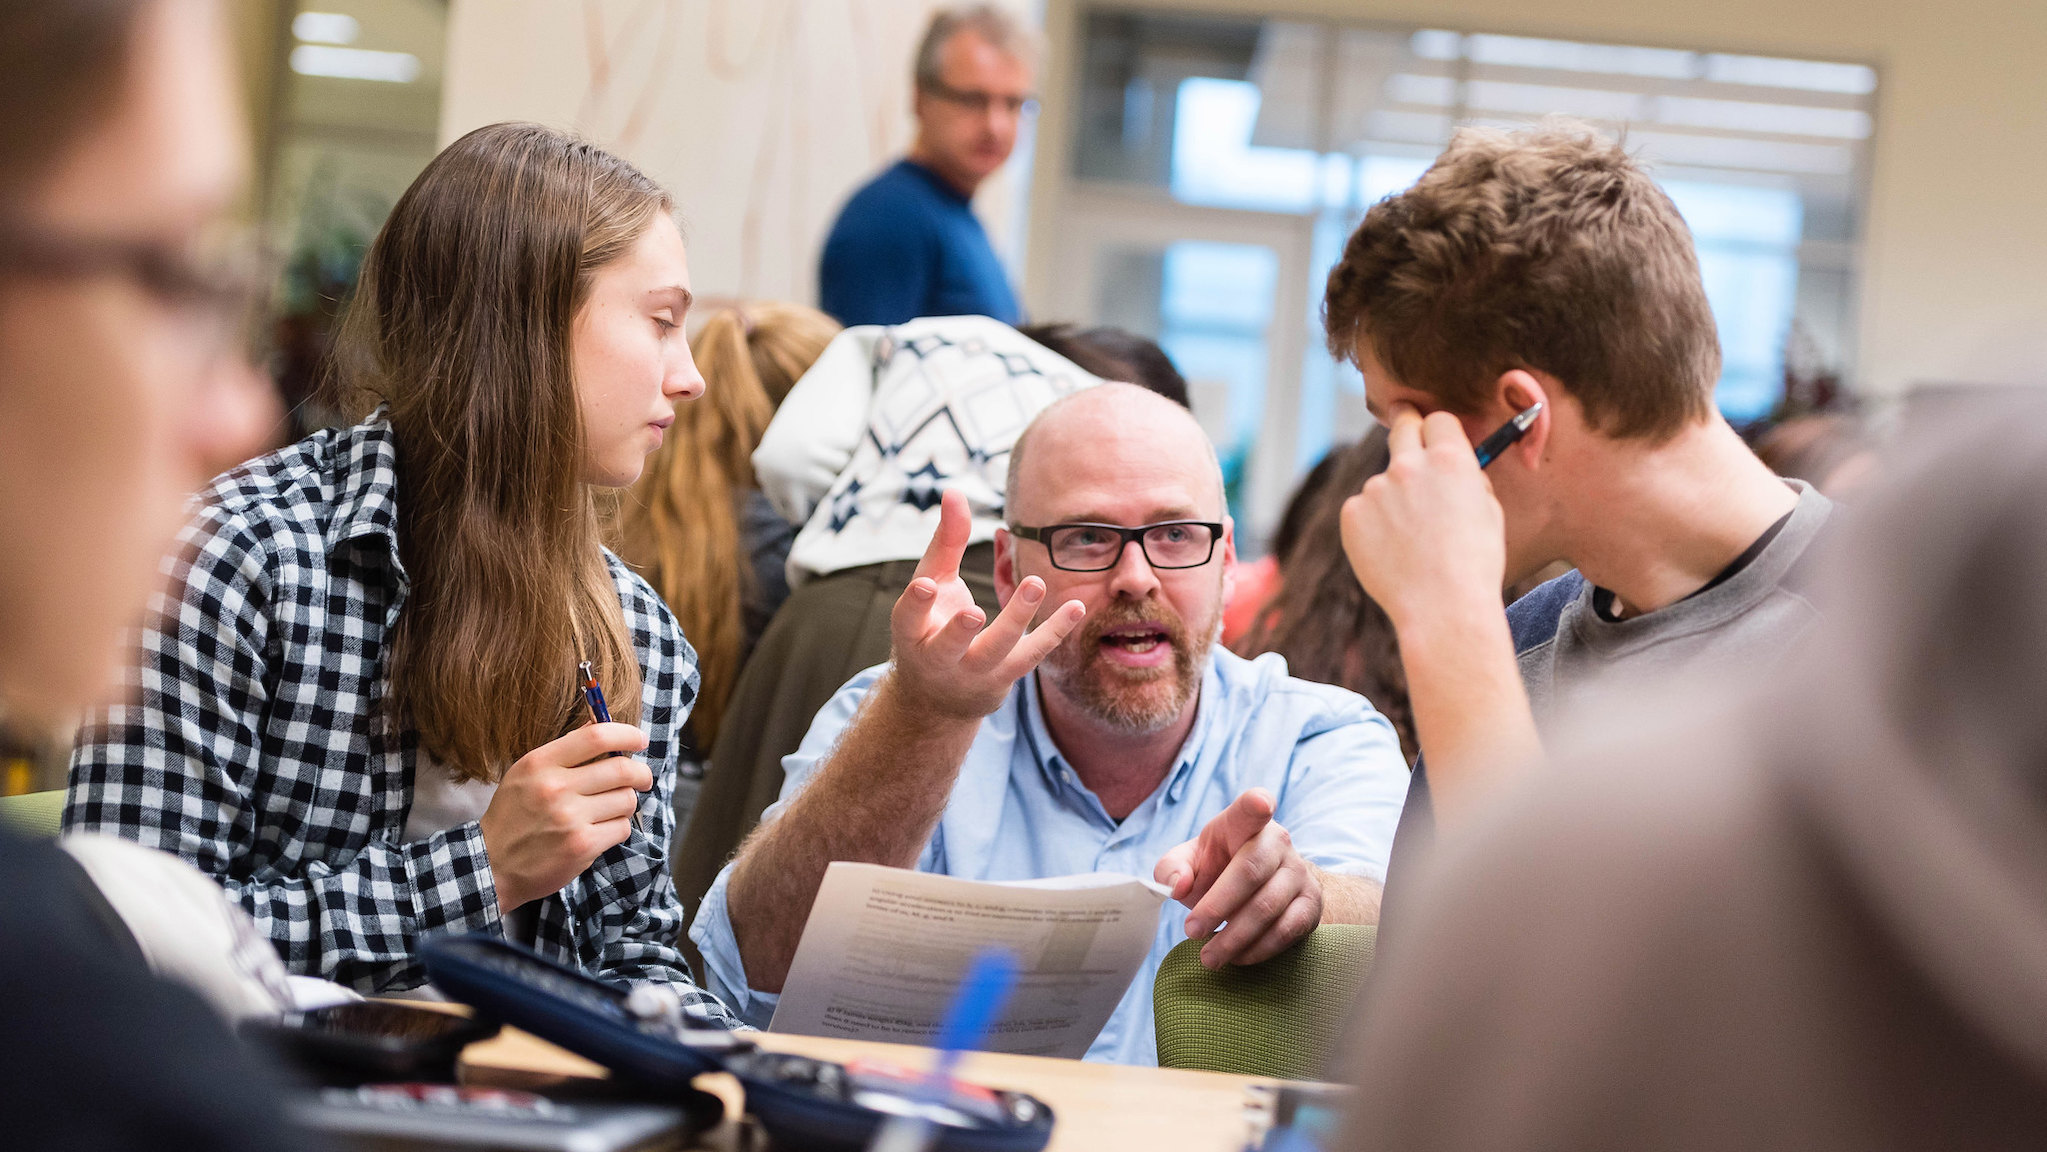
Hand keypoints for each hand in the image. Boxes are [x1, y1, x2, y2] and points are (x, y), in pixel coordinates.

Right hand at [479, 722, 652, 911]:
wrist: (492, 864)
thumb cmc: (514, 815)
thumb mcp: (526, 773)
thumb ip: (563, 750)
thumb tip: (598, 722)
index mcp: (541, 763)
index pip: (597, 736)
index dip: (627, 735)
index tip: (639, 740)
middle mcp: (556, 788)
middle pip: (622, 769)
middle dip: (640, 773)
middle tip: (642, 778)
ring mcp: (570, 818)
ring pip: (627, 800)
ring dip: (626, 803)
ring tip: (611, 809)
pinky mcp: (583, 846)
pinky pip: (622, 827)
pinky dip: (618, 828)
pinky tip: (601, 830)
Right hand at [888, 488, 1084, 720]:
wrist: (938, 698)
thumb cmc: (930, 627)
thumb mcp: (931, 584)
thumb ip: (945, 542)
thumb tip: (954, 491)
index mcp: (912, 635)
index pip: (907, 620)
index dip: (915, 605)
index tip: (926, 586)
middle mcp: (940, 659)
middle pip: (950, 647)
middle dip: (960, 632)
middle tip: (974, 613)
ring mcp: (975, 672)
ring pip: (997, 650)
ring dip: (1017, 619)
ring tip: (1035, 584)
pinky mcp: (1006, 677)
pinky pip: (1033, 654)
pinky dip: (1055, 631)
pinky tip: (1077, 607)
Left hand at [1154, 789, 1321, 968]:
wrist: (1265, 885)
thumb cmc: (1219, 868)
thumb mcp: (1190, 861)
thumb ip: (1172, 868)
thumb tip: (1178, 887)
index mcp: (1243, 824)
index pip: (1251, 808)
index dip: (1257, 804)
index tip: (1261, 803)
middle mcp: (1278, 842)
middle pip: (1250, 872)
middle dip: (1217, 906)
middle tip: (1191, 931)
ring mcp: (1299, 872)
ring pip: (1268, 907)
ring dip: (1234, 938)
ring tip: (1208, 957)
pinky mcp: (1311, 903)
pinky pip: (1287, 930)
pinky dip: (1258, 949)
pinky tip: (1237, 957)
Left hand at [1340, 403, 1505, 629]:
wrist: (1442, 607)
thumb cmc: (1474, 565)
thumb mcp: (1488, 511)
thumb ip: (1467, 478)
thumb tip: (1451, 465)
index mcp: (1451, 460)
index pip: (1438, 420)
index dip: (1438, 429)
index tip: (1432, 433)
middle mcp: (1409, 465)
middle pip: (1402, 427)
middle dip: (1406, 427)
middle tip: (1406, 433)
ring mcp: (1376, 488)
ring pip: (1383, 482)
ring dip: (1392, 498)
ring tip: (1412, 542)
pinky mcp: (1352, 513)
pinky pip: (1363, 510)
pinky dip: (1373, 525)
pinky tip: (1391, 552)